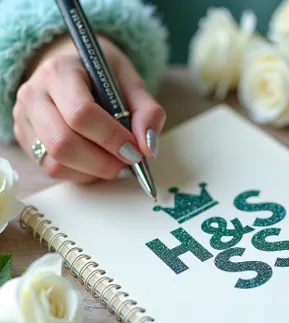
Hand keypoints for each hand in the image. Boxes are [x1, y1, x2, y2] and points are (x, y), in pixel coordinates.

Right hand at [13, 35, 165, 182]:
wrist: (75, 69)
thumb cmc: (104, 77)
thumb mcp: (131, 83)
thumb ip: (147, 113)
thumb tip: (148, 148)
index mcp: (60, 71)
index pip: (81, 114)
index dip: (112, 138)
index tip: (135, 150)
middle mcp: (34, 95)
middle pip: (63, 144)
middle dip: (103, 162)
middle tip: (128, 162)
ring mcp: (25, 120)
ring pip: (56, 163)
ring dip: (93, 171)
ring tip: (115, 162)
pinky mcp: (26, 140)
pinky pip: (53, 170)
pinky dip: (82, 174)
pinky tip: (97, 162)